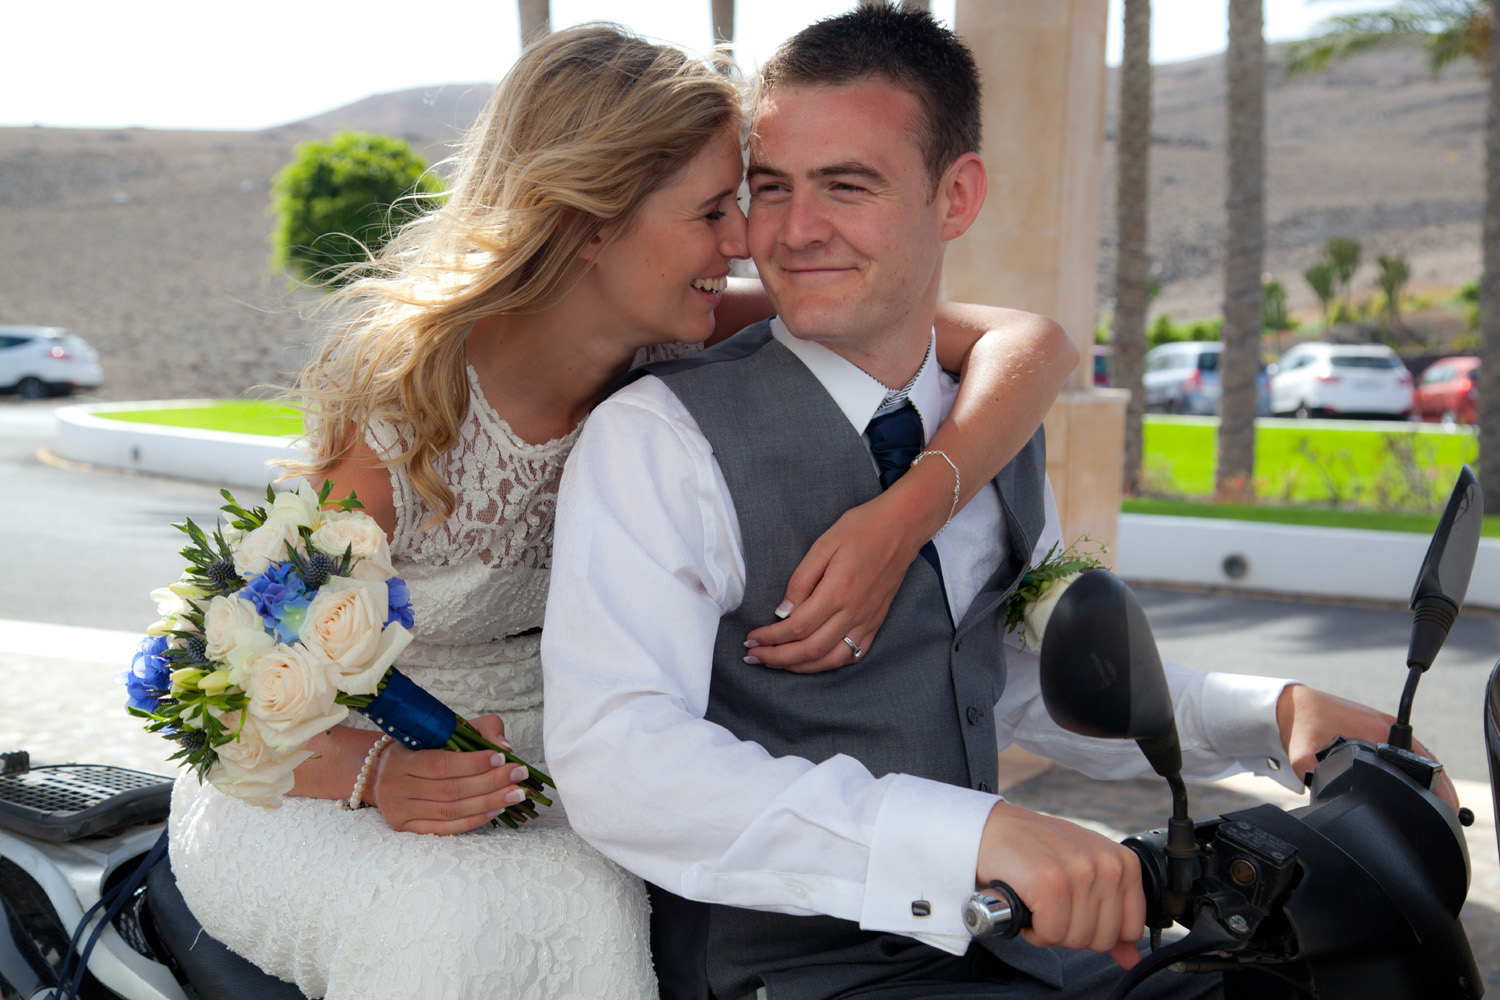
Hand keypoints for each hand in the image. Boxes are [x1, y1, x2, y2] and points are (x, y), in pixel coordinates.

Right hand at [368, 715, 530, 834]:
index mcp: (401, 758)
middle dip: (490, 783)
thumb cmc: (421, 748)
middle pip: (450, 790)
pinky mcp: (405, 828)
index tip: (503, 758)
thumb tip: (504, 747)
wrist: (380, 771)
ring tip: (514, 795)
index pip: (441, 763)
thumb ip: (479, 729)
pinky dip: (473, 821)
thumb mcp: (444, 730)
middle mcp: (396, 786)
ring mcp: (400, 811)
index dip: (474, 763)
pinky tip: (495, 811)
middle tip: (519, 776)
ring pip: (450, 811)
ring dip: (488, 803)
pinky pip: (444, 828)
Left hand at [743, 499, 919, 672]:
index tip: (751, 638)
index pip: (797, 627)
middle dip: (778, 658)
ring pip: (831, 659)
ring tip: (778, 663)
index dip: (771, 638)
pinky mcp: (877, 622)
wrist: (902, 526)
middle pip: (811, 649)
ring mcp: (868, 620)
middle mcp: (854, 611)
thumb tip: (783, 613)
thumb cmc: (861, 529)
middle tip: (754, 656)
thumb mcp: (823, 544)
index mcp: (838, 591)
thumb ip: (801, 580)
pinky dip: (830, 663)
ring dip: (801, 666)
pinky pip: (854, 654)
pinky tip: (813, 660)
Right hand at [977, 803, 1144, 968]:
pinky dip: (1033, 929)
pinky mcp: (1050, 883)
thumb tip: (1132, 958)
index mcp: (1123, 863)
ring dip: (1050, 929)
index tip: (1075, 909)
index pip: (1131, 929)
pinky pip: (1051, 935)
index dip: (1098, 929)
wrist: (992, 829)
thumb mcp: (1083, 877)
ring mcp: (1080, 873)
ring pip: (1077, 939)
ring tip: (1038, 901)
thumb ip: (1111, 917)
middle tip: (1051, 904)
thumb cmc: (1037, 852)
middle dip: (1072, 931)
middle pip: (1103, 939)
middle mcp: (1107, 865)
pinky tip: (1026, 904)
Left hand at [1276, 684, 1459, 809]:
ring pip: (1419, 756)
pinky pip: (1406, 749)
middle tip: (1446, 815)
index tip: (1442, 811)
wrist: (1292, 704)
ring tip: (1436, 805)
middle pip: (1427, 762)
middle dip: (1439, 789)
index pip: (1420, 765)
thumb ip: (1317, 782)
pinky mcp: (1379, 726)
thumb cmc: (1300, 726)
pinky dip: (1414, 766)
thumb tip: (1327, 806)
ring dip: (1429, 777)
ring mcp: (1386, 725)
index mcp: (1378, 733)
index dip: (1434, 791)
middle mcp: (1388, 727)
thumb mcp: (1305, 758)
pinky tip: (1416, 785)